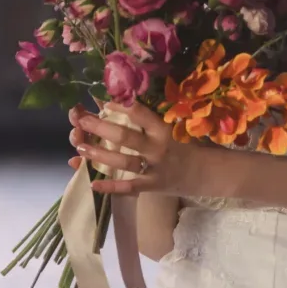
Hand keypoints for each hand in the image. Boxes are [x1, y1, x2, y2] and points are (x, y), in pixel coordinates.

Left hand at [65, 102, 204, 196]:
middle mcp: (158, 148)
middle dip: (101, 128)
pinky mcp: (153, 185)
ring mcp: (154, 168)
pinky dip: (111, 187)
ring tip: (80, 147)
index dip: (120, 106)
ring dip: (100, 155)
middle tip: (82, 120)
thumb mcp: (174, 128)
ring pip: (123, 162)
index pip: (141, 114)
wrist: (206, 172)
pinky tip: (93, 183)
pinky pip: (129, 187)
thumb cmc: (187, 145)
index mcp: (164, 130)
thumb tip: (123, 105)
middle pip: (126, 137)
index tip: (103, 99)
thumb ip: (151, 121)